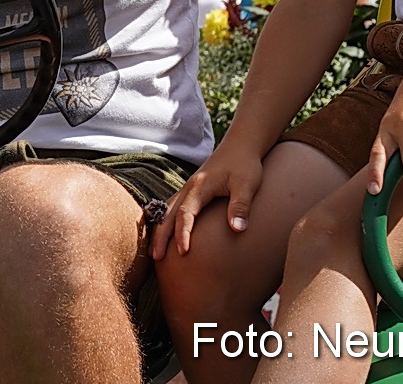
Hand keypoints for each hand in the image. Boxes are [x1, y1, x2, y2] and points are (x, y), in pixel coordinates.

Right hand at [152, 141, 264, 258]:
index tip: (183, 252)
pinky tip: (165, 233)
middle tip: (156, 257)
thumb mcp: (247, 184)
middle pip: (168, 214)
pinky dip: (165, 221)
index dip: (183, 234)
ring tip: (155, 251)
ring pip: (167, 210)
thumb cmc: (245, 165)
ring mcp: (189, 189)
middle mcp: (189, 188)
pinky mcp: (192, 191)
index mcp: (199, 187)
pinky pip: (173, 208)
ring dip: (160, 230)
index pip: (186, 214)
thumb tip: (237, 230)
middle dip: (160, 236)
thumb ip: (241, 206)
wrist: (241, 145)